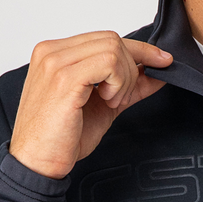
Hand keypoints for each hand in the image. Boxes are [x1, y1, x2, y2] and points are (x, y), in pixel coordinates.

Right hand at [9, 31, 171, 178]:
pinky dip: (118, 84)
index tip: (163, 61)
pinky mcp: (64, 78)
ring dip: (124, 79)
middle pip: (113, 40)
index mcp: (56, 54)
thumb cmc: (64, 138)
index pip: (106, 38)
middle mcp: (52, 52)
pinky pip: (108, 63)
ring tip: (111, 102)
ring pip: (113, 49)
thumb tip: (156, 74)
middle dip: (131, 70)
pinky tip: (107, 101)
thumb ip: (128, 86)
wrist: (39, 163)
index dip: (140, 49)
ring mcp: (55, 62)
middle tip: (121, 99)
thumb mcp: (106, 105)